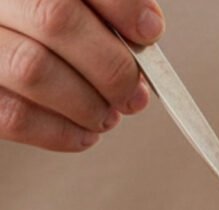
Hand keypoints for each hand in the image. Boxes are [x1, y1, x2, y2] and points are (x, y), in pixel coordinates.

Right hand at [0, 0, 163, 150]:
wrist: (6, 46)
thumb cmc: (43, 35)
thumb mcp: (81, 13)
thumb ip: (107, 13)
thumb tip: (145, 31)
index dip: (123, 6)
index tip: (149, 32)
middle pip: (56, 19)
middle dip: (112, 66)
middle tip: (133, 94)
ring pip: (32, 68)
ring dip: (88, 104)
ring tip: (108, 115)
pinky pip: (14, 116)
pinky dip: (61, 132)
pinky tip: (84, 133)